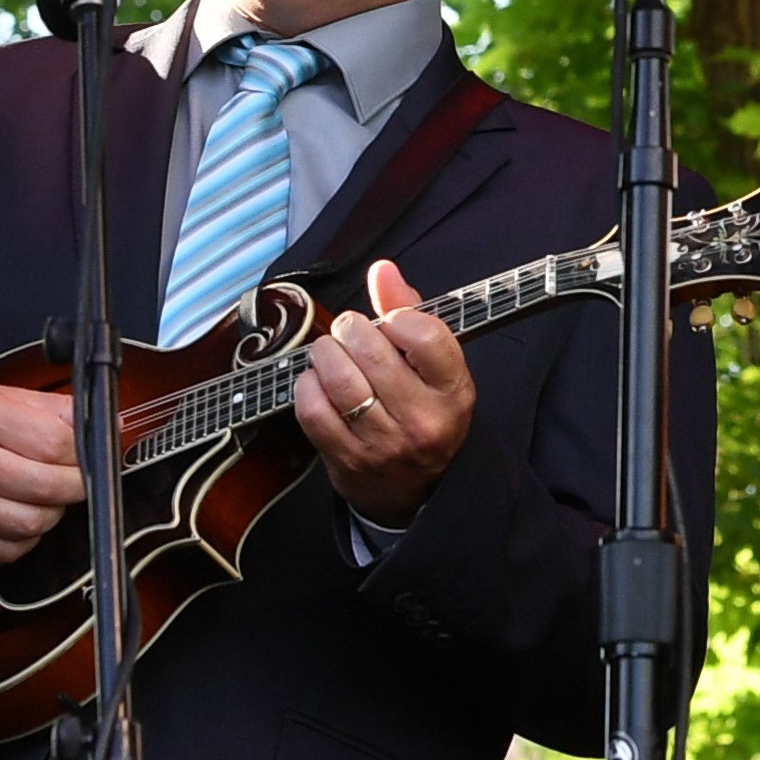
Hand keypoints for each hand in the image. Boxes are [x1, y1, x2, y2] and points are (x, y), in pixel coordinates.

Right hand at [0, 381, 84, 564]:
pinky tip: (20, 516)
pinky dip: (25, 539)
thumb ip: (52, 408)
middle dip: (75, 487)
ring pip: (32, 524)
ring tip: (45, 497)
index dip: (82, 453)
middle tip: (75, 480)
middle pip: (48, 488)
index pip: (55, 444)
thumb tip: (105, 423)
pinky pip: (8, 550)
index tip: (86, 455)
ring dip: (51, 514)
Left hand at [294, 260, 474, 528]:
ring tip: (330, 352)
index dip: (398, 317)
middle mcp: (423, 421)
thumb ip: (411, 313)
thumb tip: (382, 269)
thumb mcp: (434, 368)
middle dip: (350, 330)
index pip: (426, 337)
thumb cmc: (423, 413)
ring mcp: (384, 444)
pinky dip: (307, 385)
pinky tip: (317, 381)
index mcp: (453, 392)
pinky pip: (312, 409)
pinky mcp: (346, 460)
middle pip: (372, 353)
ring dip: (325, 354)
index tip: (390, 322)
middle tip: (349, 332)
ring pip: (339, 380)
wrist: (413, 490)